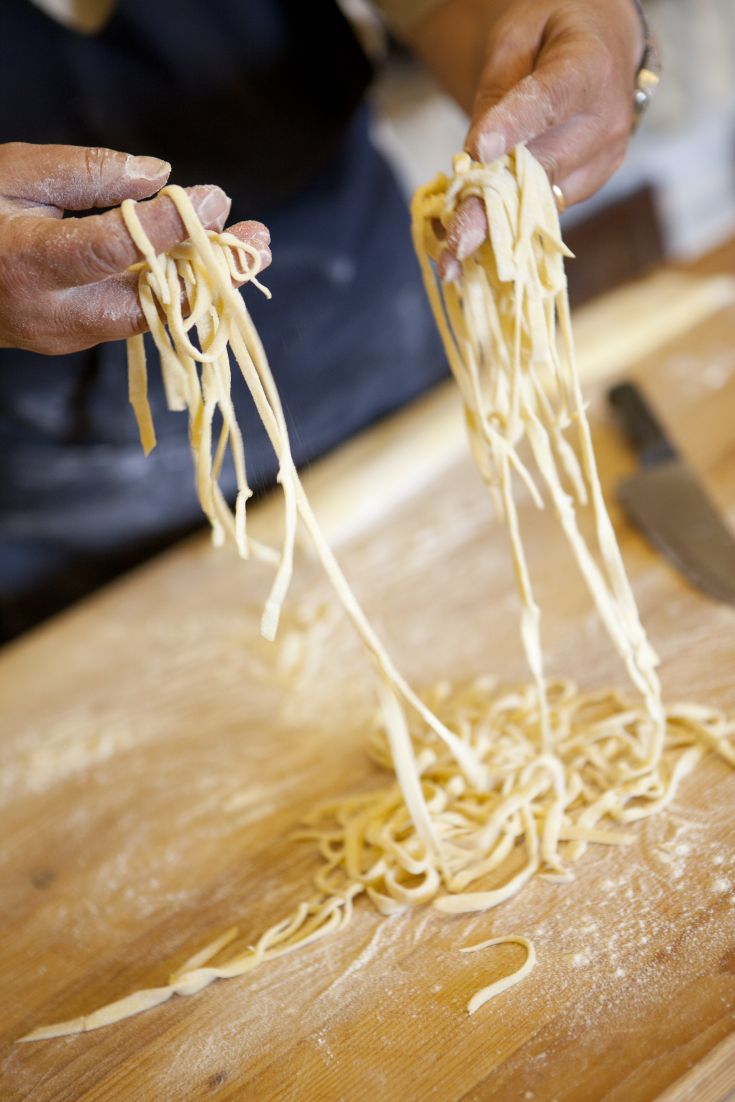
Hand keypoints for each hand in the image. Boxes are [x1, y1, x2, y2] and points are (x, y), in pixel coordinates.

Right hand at [0, 143, 270, 353]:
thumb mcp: (17, 173)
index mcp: (28, 264)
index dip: (167, 227)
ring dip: (203, 284)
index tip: (216, 201)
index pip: (111, 250)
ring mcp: (64, 336)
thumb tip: (161, 177)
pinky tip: (204, 265)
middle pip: (147, 302)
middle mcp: (51, 313)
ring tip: (250, 252)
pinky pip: (133, 318)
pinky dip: (173, 292)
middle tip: (260, 242)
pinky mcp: (74, 341)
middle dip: (211, 273)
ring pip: (148, 316)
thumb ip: (89, 173)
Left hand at [409, 0, 643, 278]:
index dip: (515, 127)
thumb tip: (477, 157)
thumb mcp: (517, 39)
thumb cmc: (552, 36)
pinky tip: (478, 233)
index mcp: (588, 67)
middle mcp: (606, 117)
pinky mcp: (594, 180)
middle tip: (452, 244)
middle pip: (541, 167)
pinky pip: (547, 205)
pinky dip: (512, 219)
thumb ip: (498, 92)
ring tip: (453, 253)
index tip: (480, 153)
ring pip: (542, 197)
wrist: (605, 46)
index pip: (550, 99)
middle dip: (491, 206)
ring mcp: (605, 156)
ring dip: (496, 224)